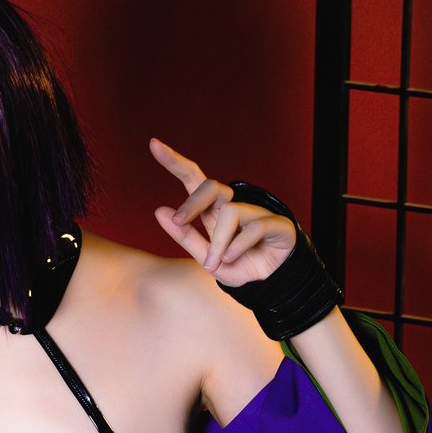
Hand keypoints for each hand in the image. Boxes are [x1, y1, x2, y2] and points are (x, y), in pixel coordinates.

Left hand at [150, 138, 295, 289]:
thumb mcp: (207, 259)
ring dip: (218, 243)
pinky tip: (233, 258)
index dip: (175, 162)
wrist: (269, 288)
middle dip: (191, 203)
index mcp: (215, 212)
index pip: (195, 180)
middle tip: (179, 221)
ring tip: (216, 263)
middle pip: (211, 186)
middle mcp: (235, 207)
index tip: (153, 144)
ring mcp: (258, 213)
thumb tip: (159, 211)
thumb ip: (185, 237)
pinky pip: (254, 226)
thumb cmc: (239, 268)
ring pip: (230, 212)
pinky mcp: (278, 223)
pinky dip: (238, 246)